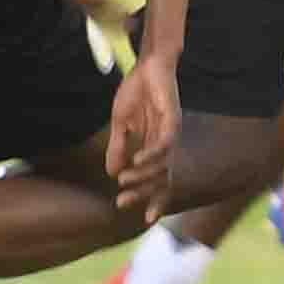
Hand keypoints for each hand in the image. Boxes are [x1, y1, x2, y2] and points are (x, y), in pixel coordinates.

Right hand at [100, 59, 181, 217]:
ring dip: (142, 175)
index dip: (155, 200)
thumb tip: (111, 174)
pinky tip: (136, 161)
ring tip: (124, 180)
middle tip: (122, 202)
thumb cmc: (137, 92)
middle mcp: (167, 145)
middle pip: (162, 179)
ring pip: (162, 165)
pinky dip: (151, 155)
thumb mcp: (121, 124)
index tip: (144, 219)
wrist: (149, 64)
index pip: (159, 181)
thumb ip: (117, 147)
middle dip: (144, 194)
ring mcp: (171, 133)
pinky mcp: (172, 119)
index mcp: (155, 148)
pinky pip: (164, 143)